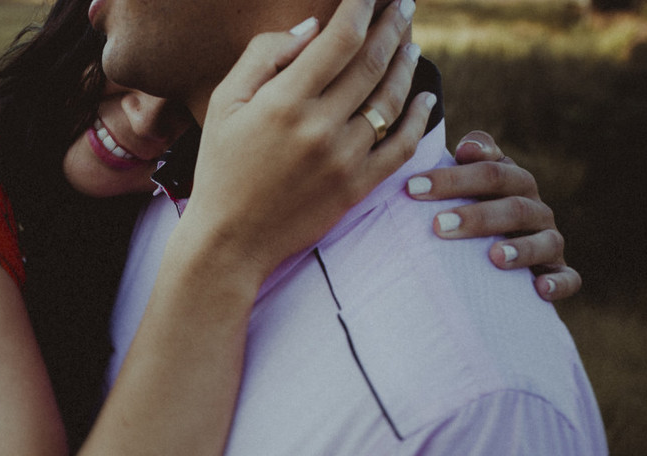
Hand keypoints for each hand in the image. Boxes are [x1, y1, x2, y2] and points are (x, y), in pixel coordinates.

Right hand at [178, 0, 434, 288]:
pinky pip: (401, 147)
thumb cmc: (221, 167)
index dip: (362, 7)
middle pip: (372, 63)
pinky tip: (426, 98)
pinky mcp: (356, 188)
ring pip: (391, 100)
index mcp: (284, 101)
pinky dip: (419, 118)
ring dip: (406, 65)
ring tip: (410, 43)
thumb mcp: (224, 104)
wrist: (230, 240)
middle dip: (393, 26)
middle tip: (403, 4)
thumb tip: (312, 28)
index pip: (340, 39)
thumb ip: (263, 57)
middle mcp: (319, 127)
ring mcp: (343, 159)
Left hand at [405, 130, 581, 301]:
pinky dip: (558, 283)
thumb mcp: (469, 189)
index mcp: (513, 183)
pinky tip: (540, 290)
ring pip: (544, 241)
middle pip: (514, 206)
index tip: (413, 188)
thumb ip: (466, 166)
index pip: (490, 171)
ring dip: (520, 249)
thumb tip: (467, 146)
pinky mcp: (559, 273)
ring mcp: (550, 241)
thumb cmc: (476, 216)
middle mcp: (535, 209)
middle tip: (439, 225)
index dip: (453, 178)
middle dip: (477, 216)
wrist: (509, 259)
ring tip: (493, 256)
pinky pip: (568, 278)